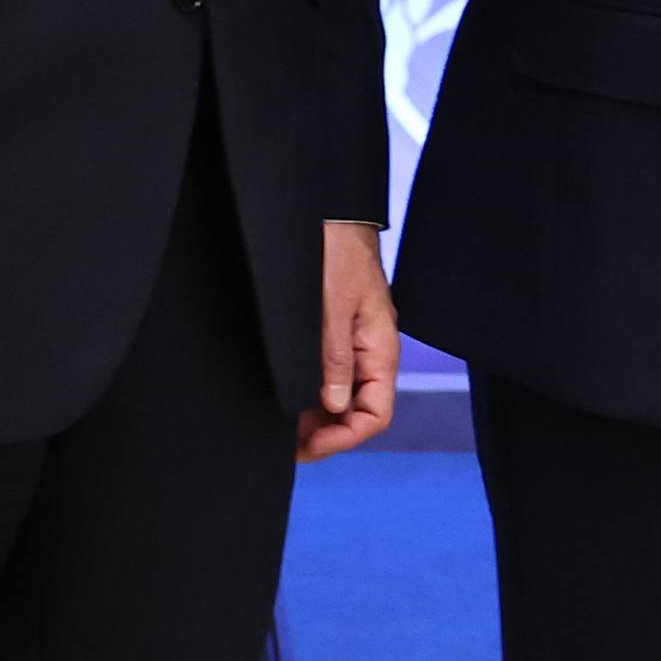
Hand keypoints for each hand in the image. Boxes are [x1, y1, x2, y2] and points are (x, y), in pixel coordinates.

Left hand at [300, 222, 398, 460]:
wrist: (332, 215)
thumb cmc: (339, 251)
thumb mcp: (334, 306)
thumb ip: (335, 357)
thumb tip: (334, 405)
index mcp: (380, 351)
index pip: (375, 415)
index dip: (343, 438)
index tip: (307, 445)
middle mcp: (369, 354)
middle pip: (356, 413)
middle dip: (324, 433)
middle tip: (285, 443)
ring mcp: (353, 346)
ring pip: (340, 398)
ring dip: (314, 417)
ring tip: (281, 426)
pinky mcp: (336, 335)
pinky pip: (329, 376)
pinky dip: (309, 393)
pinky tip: (286, 397)